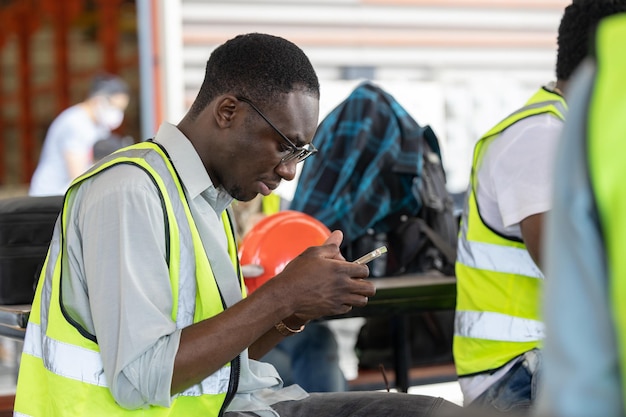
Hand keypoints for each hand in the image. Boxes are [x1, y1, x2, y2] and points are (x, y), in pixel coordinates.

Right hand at [261, 229, 375, 320]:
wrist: (286, 294)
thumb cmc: (298, 272)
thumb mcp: (313, 253)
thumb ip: (330, 245)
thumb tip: (339, 234)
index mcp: (341, 269)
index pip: (365, 270)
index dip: (361, 268)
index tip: (353, 268)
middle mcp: (344, 285)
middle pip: (370, 288)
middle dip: (365, 284)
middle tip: (355, 281)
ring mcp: (339, 299)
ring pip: (363, 301)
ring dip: (358, 295)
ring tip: (348, 290)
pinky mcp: (333, 310)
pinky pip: (349, 308)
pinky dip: (346, 304)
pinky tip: (337, 297)